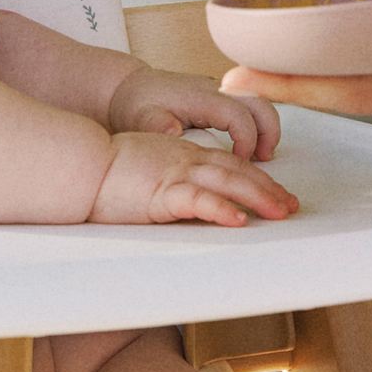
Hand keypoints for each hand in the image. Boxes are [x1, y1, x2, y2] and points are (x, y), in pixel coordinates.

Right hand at [88, 132, 299, 226]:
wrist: (82, 164)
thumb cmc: (107, 170)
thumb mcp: (147, 166)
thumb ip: (169, 176)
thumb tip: (183, 195)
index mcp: (181, 153)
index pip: (228, 163)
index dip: (255, 177)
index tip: (275, 192)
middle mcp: (185, 159)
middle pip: (237, 170)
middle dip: (267, 188)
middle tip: (290, 205)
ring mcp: (175, 174)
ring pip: (227, 182)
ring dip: (257, 197)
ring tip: (280, 212)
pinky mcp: (161, 193)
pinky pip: (197, 200)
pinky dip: (220, 208)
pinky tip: (238, 219)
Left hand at [106, 65, 281, 160]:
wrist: (130, 88)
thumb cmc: (136, 104)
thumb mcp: (140, 118)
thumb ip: (157, 126)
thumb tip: (174, 133)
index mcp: (200, 97)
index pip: (237, 114)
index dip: (246, 139)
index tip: (240, 160)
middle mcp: (215, 90)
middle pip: (259, 104)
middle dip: (269, 132)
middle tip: (264, 159)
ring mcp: (219, 92)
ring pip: (258, 104)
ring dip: (265, 129)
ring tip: (259, 158)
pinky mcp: (219, 98)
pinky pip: (248, 108)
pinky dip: (256, 126)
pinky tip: (246, 149)